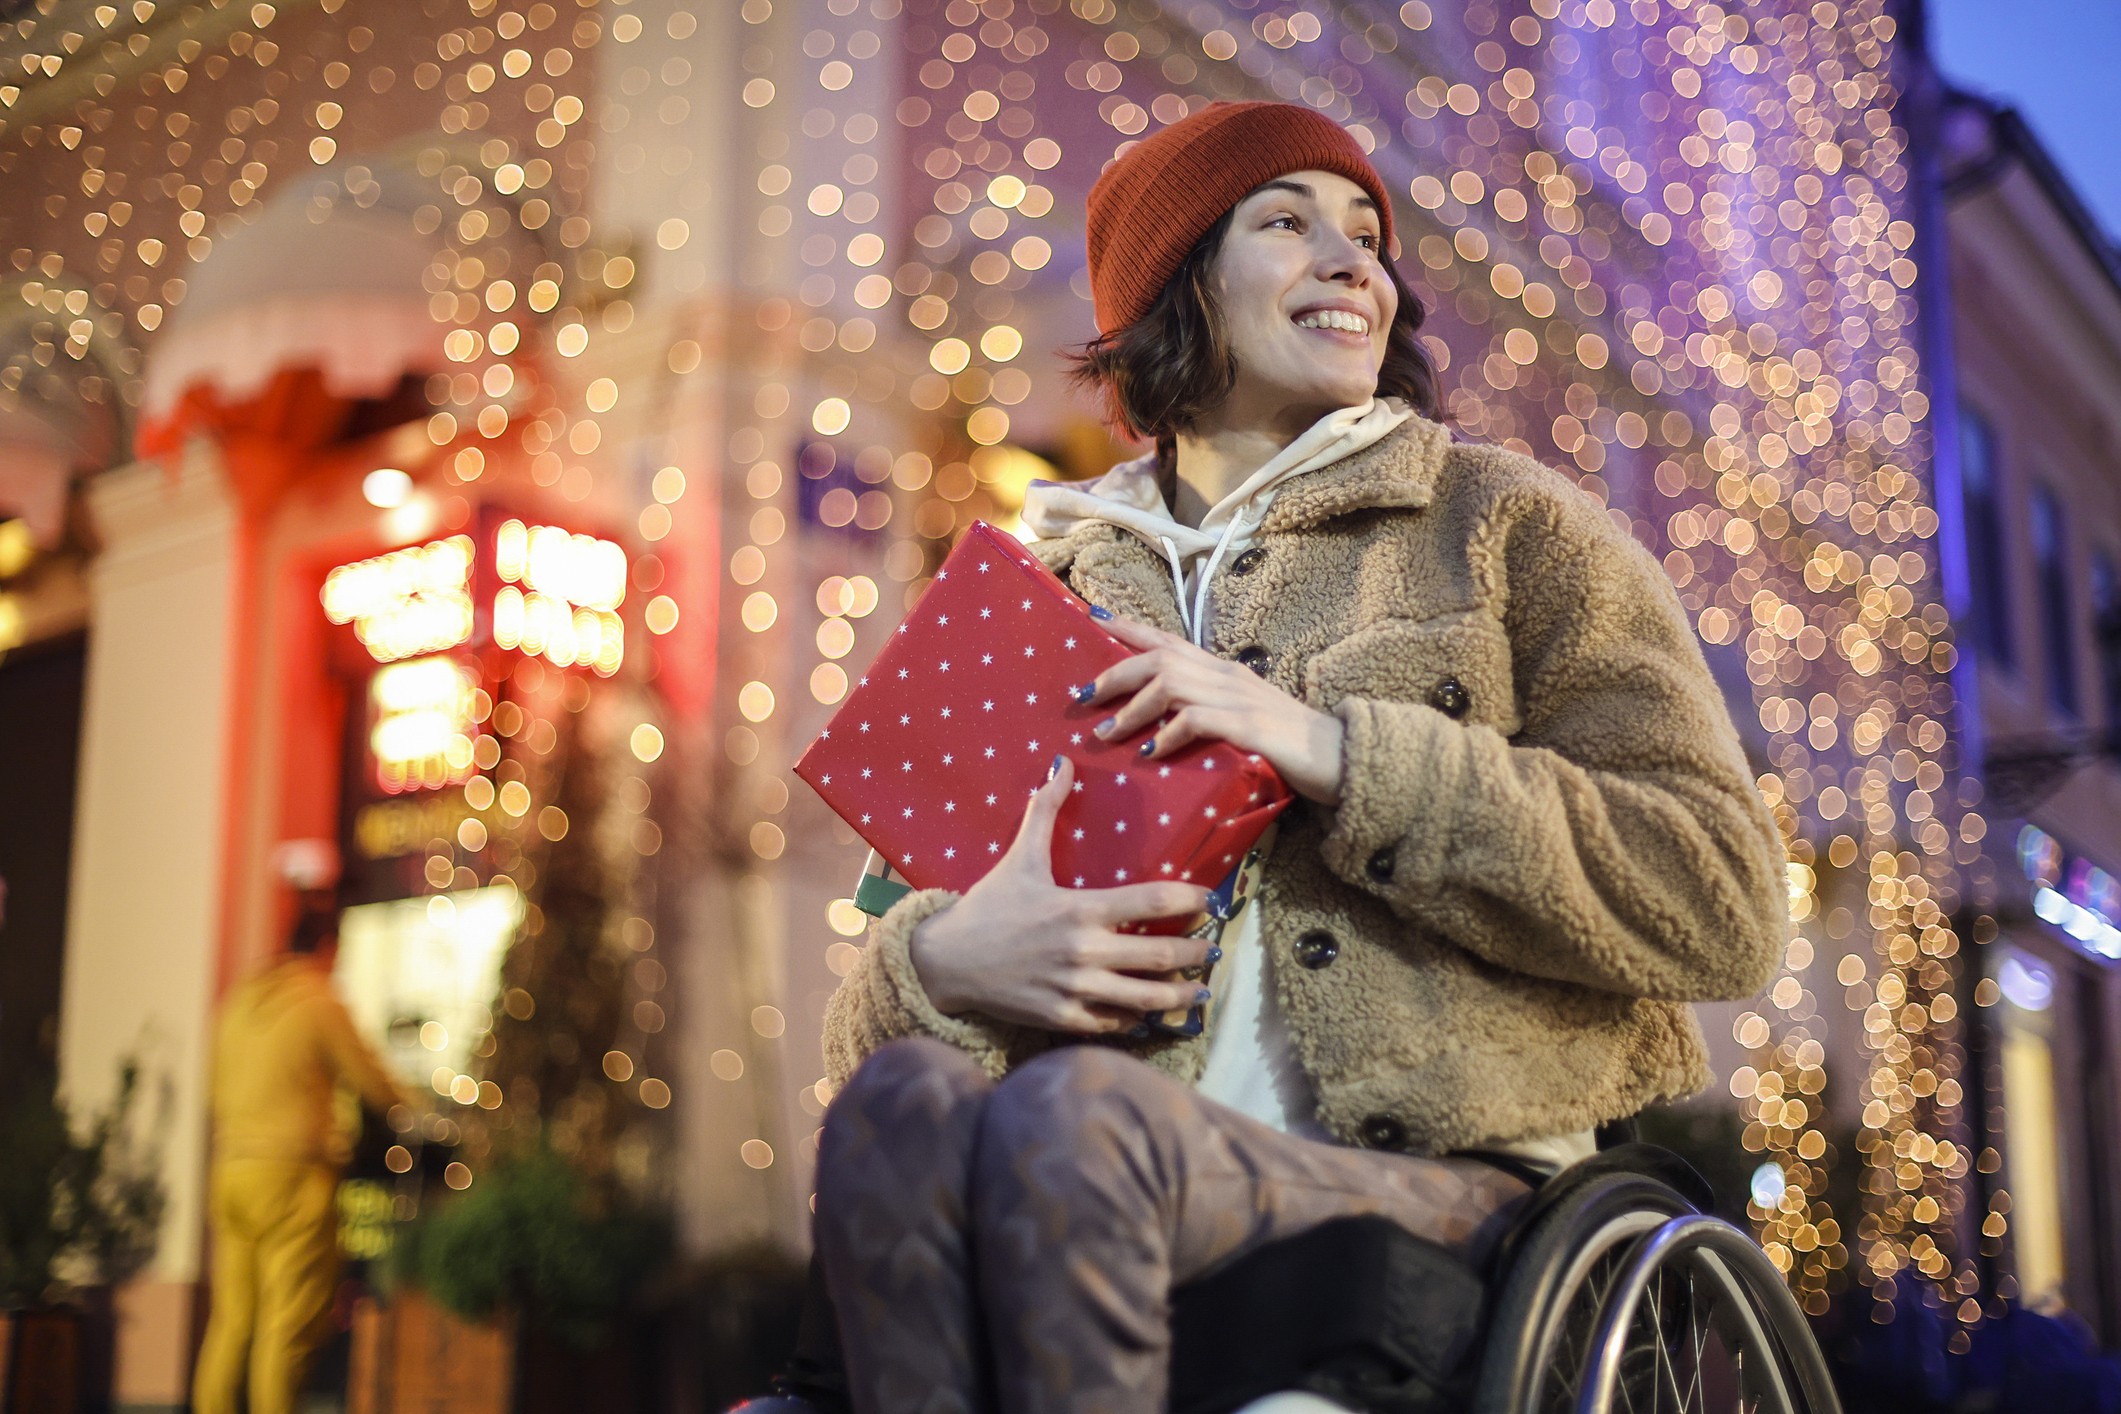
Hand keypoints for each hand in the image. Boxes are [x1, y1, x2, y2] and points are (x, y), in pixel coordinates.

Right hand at [907, 756, 1214, 1033]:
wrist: (945, 961)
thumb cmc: (987, 907)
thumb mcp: (1019, 857)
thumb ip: (1045, 811)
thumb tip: (1063, 763)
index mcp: (1079, 908)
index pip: (1151, 902)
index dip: (1189, 900)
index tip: (1209, 901)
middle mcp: (1083, 951)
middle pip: (1160, 955)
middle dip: (1195, 953)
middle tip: (1212, 950)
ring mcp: (1074, 988)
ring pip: (1144, 998)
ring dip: (1178, 995)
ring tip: (1199, 991)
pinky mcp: (1061, 1017)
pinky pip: (1112, 1024)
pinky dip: (1134, 1020)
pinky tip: (1149, 1015)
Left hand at [1081, 615, 1345, 804]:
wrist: (1340, 755)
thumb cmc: (1288, 742)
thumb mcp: (1240, 716)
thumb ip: (1206, 710)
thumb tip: (1164, 721)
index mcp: (1222, 670)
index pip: (1168, 639)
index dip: (1128, 627)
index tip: (1092, 616)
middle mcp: (1225, 675)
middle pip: (1159, 658)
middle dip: (1115, 673)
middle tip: (1082, 696)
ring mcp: (1238, 698)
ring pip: (1170, 685)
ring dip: (1132, 709)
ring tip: (1106, 733)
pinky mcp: (1248, 726)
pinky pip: (1197, 720)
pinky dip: (1168, 734)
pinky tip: (1150, 752)